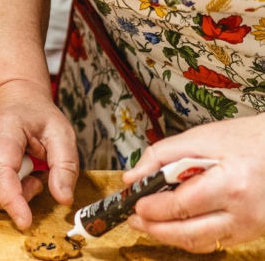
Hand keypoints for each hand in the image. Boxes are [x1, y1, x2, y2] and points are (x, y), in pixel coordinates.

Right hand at [0, 78, 77, 230]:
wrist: (10, 97)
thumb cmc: (36, 115)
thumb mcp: (62, 134)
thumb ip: (66, 166)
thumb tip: (63, 199)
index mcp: (4, 130)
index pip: (1, 171)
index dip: (12, 201)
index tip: (25, 222)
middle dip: (15, 199)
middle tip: (37, 180)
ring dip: (7, 196)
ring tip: (26, 174)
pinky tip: (12, 174)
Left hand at [123, 116, 264, 251]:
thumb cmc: (242, 140)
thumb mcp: (199, 137)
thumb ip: (161, 155)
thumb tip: (133, 177)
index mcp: (230, 184)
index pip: (183, 205)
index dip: (154, 208)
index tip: (134, 203)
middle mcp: (243, 213)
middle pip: (190, 233)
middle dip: (156, 229)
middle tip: (134, 219)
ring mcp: (249, 227)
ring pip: (201, 243)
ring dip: (169, 236)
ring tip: (148, 223)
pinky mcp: (249, 233)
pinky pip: (214, 242)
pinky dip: (189, 236)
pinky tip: (173, 224)